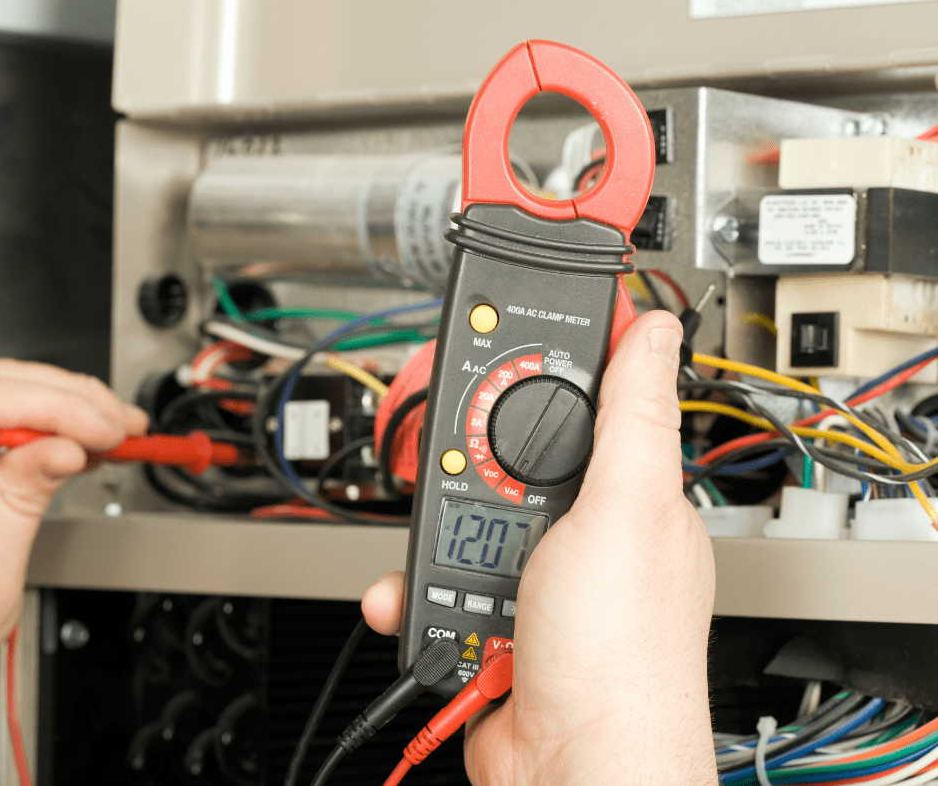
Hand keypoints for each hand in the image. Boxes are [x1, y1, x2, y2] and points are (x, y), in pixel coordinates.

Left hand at [0, 360, 147, 640]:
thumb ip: (26, 491)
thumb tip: (67, 448)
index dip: (60, 407)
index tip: (109, 433)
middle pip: (5, 384)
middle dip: (74, 398)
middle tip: (125, 426)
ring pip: (10, 389)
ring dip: (70, 405)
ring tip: (116, 431)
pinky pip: (10, 417)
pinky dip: (55, 423)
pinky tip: (85, 439)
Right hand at [363, 311, 716, 785]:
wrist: (571, 770)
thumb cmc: (620, 653)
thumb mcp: (624, 510)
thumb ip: (633, 416)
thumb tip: (654, 330)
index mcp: (630, 497)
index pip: (587, 407)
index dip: (543, 373)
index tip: (500, 343)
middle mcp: (587, 534)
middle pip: (511, 463)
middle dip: (472, 469)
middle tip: (454, 470)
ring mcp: (540, 578)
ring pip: (469, 522)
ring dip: (439, 537)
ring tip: (442, 554)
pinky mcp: (497, 617)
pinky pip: (444, 582)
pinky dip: (419, 591)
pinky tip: (418, 601)